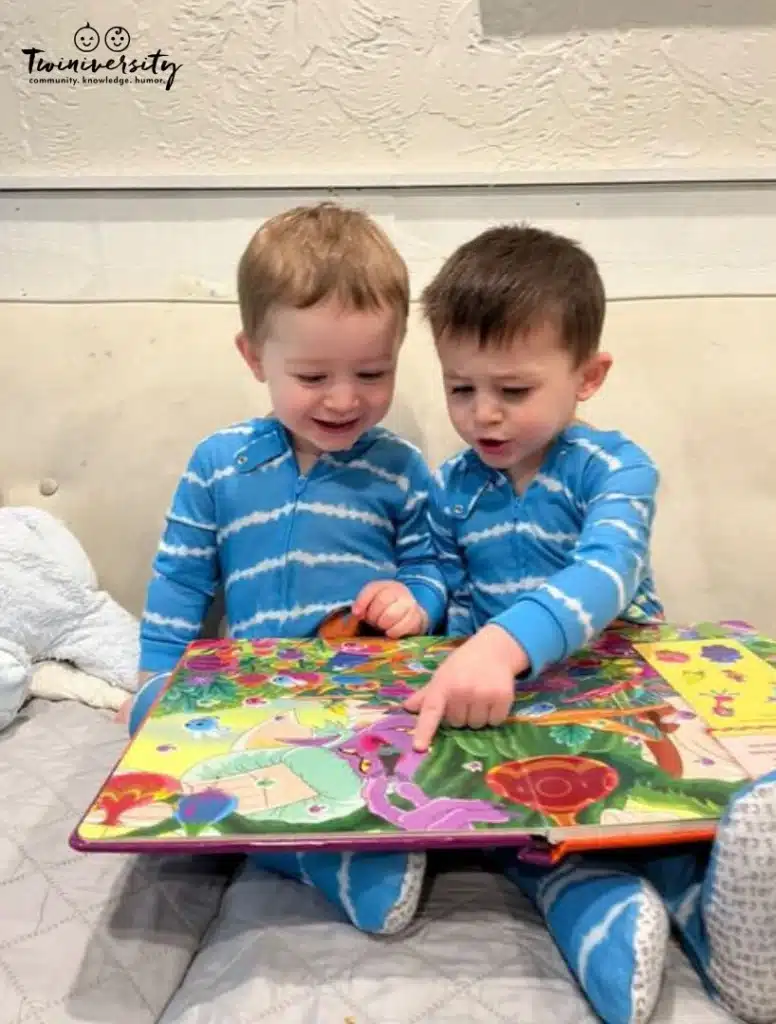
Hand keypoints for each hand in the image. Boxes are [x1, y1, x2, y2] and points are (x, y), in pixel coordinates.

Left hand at [352, 580, 428, 637]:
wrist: (409, 615)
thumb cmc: (385, 609)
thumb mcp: (372, 603)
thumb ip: (362, 606)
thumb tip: (357, 613)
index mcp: (385, 586)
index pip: (372, 589)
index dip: (362, 602)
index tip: (356, 614)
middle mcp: (399, 591)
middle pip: (382, 601)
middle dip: (373, 616)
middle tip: (372, 622)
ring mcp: (410, 603)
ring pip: (391, 615)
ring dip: (382, 624)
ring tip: (382, 626)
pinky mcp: (417, 617)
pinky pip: (402, 627)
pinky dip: (393, 632)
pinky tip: (390, 632)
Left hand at [404, 624, 528, 750]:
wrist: (493, 649)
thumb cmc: (462, 664)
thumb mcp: (442, 675)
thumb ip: (426, 694)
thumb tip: (407, 707)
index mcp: (442, 685)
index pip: (430, 711)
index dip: (424, 731)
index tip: (419, 747)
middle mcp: (461, 690)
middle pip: (457, 724)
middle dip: (461, 714)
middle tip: (466, 697)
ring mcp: (482, 694)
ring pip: (476, 725)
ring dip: (477, 716)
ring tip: (479, 697)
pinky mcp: (502, 697)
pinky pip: (495, 721)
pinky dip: (494, 715)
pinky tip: (492, 699)